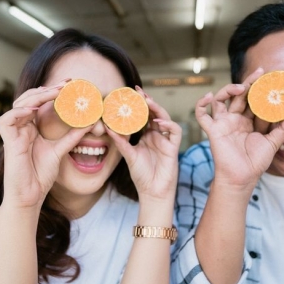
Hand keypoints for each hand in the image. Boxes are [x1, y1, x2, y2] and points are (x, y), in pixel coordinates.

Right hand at [0, 81, 92, 208]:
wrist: (30, 196)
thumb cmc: (40, 175)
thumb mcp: (60, 151)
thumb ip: (72, 137)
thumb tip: (89, 124)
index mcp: (31, 128)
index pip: (38, 102)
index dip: (51, 92)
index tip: (69, 85)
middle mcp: (21, 128)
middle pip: (29, 99)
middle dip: (46, 89)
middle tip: (65, 84)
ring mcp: (14, 134)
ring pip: (18, 105)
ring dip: (35, 96)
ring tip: (53, 92)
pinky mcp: (8, 143)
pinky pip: (6, 120)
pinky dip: (18, 112)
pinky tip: (33, 110)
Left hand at [105, 87, 181, 202]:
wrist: (152, 192)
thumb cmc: (142, 175)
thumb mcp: (128, 155)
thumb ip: (120, 142)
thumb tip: (107, 128)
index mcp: (146, 136)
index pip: (144, 115)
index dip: (139, 104)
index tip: (131, 93)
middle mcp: (157, 135)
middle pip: (155, 113)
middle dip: (148, 101)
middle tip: (138, 91)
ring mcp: (166, 140)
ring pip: (165, 118)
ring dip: (157, 109)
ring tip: (147, 102)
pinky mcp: (173, 148)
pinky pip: (175, 131)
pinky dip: (168, 125)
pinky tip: (158, 122)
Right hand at [196, 68, 283, 189]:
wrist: (242, 177)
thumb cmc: (256, 162)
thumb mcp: (273, 142)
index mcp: (248, 121)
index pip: (253, 100)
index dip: (259, 88)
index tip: (270, 77)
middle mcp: (234, 119)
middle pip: (238, 96)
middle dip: (248, 83)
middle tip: (260, 73)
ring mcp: (223, 123)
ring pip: (220, 100)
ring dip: (228, 90)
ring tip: (240, 87)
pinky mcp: (213, 130)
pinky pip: (202, 115)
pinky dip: (201, 104)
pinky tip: (208, 96)